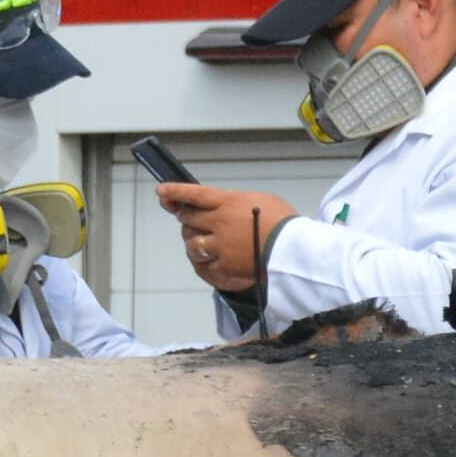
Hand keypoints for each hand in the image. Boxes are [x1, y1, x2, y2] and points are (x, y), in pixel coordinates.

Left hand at [158, 183, 293, 294]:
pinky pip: (205, 264)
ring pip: (191, 243)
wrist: (294, 251)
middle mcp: (218, 222)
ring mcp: (219, 245)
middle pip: (187, 218)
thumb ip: (237, 201)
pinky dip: (208, 262)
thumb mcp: (262, 199)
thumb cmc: (284, 223)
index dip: (174, 191)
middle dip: (184, 216)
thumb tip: (226, 206)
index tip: (161, 191)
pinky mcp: (223, 265)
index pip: (193, 193)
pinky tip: (214, 261)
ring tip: (200, 241)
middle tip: (185, 216)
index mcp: (228, 201)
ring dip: (192, 241)